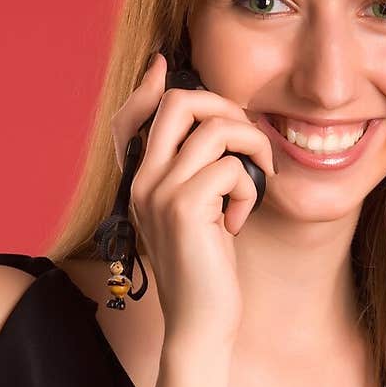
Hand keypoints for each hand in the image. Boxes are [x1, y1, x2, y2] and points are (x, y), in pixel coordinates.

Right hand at [110, 52, 276, 344]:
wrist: (199, 322)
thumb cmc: (206, 268)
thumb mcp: (196, 213)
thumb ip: (195, 173)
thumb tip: (213, 126)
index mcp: (139, 180)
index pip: (131, 116)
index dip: (151, 86)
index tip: (168, 64)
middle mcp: (141, 180)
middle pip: (178, 103)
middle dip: (227, 109)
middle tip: (248, 144)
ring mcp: (158, 192)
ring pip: (215, 130)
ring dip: (251, 149)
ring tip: (254, 182)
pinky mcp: (184, 208)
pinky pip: (231, 168)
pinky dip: (248, 190)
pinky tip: (238, 221)